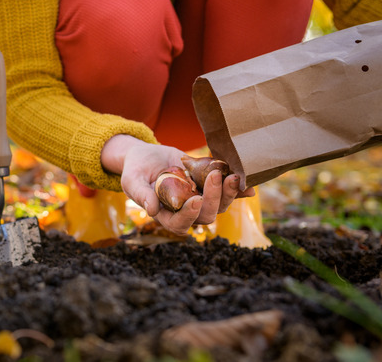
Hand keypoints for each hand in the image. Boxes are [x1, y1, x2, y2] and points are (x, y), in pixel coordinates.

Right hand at [101, 135, 253, 235]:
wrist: (147, 156)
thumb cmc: (135, 170)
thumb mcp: (132, 180)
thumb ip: (140, 194)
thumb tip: (152, 210)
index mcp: (165, 215)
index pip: (179, 224)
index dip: (189, 216)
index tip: (195, 200)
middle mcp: (185, 211)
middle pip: (205, 216)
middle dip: (213, 199)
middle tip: (214, 176)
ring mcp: (199, 199)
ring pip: (219, 206)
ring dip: (228, 194)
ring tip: (231, 176)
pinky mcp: (209, 186)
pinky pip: (227, 192)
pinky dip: (239, 191)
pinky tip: (249, 186)